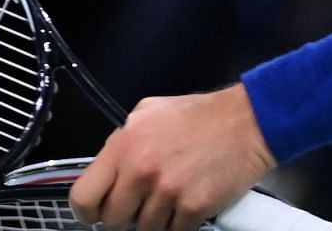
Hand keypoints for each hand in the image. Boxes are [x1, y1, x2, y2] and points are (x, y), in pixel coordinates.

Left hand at [70, 87, 274, 230]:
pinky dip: (179, 225)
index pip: (84, 197)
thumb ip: (122, 141)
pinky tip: (187, 205)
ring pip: (144, 230)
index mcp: (124, 146)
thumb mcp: (148, 112)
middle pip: (113, 220)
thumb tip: (106, 169)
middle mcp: (141, 171)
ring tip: (169, 199)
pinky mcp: (194, 209)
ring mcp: (168, 192)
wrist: (247, 122)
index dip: (88, 211)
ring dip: (155, 221)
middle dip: (126, 215)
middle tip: (142, 201)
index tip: (98, 212)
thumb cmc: (197, 115)